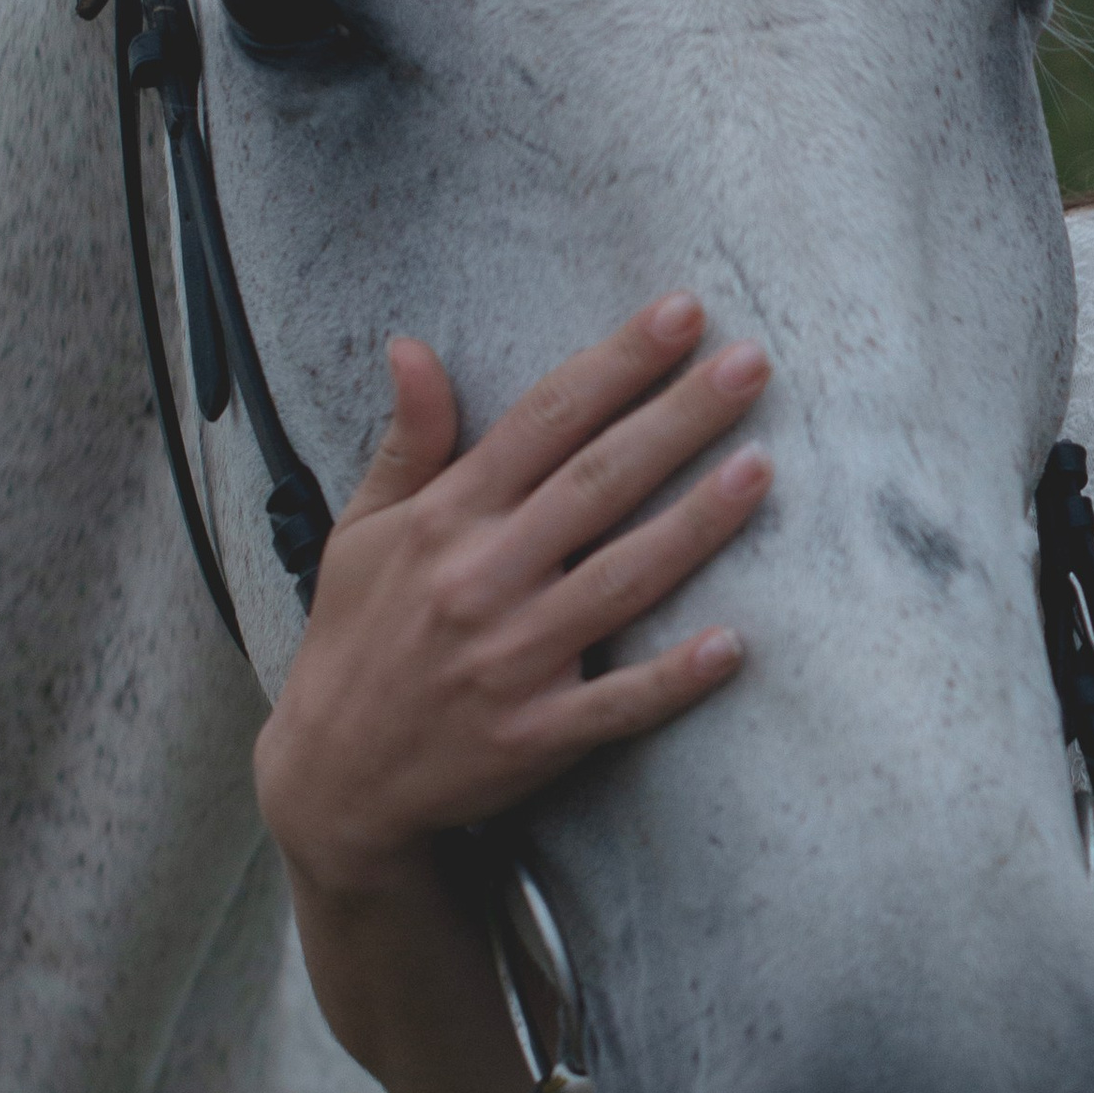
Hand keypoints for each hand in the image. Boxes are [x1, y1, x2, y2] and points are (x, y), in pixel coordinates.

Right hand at [255, 295, 771, 898]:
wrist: (332, 778)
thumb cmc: (356, 641)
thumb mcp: (361, 532)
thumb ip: (407, 443)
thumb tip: (412, 348)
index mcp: (447, 520)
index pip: (545, 420)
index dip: (617, 363)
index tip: (682, 314)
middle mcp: (483, 578)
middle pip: (597, 481)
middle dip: (678, 418)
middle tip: (752, 365)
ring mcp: (513, 658)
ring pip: (620, 579)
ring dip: (694, 524)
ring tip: (761, 468)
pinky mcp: (537, 734)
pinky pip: (617, 701)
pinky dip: (672, 677)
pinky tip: (733, 643)